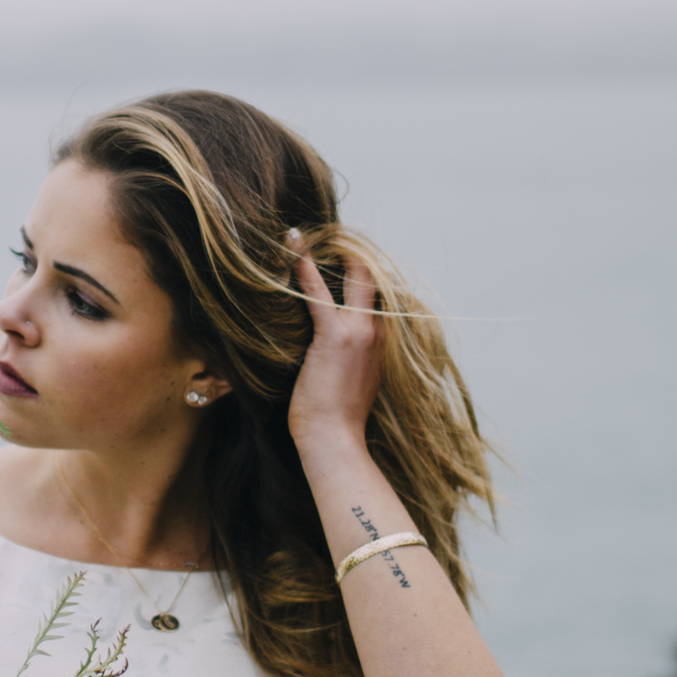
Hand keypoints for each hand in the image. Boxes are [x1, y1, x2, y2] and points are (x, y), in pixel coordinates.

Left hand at [285, 240, 384, 460]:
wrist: (336, 440)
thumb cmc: (338, 418)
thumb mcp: (354, 380)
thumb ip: (353, 357)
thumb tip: (334, 349)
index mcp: (383, 341)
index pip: (376, 294)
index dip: (359, 271)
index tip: (339, 255)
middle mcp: (378, 331)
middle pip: (371, 278)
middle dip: (350, 254)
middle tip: (324, 236)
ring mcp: (359, 332)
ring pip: (351, 278)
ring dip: (327, 254)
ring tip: (302, 236)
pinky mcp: (334, 337)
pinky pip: (319, 294)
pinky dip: (304, 270)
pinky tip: (293, 250)